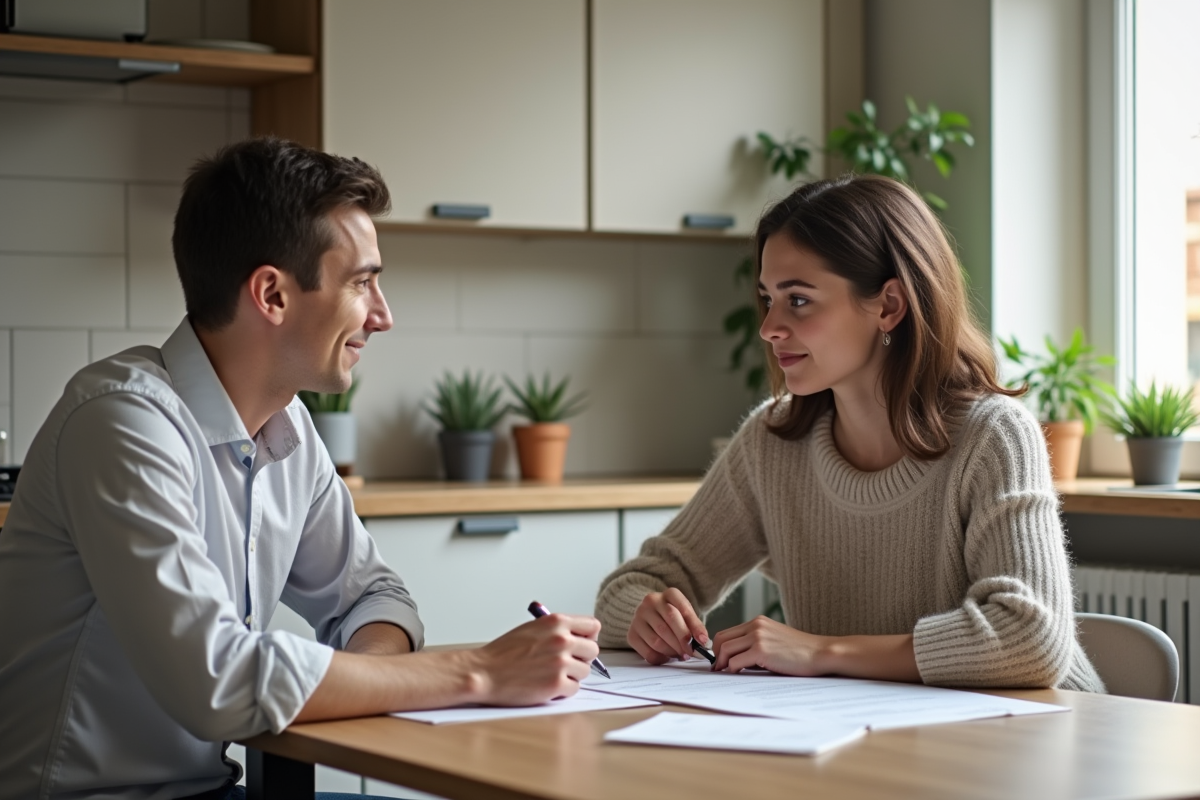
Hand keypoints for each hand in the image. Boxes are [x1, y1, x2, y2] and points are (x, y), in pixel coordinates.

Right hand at [471, 613, 600, 705]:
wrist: (484, 672)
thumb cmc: (503, 653)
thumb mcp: (532, 629)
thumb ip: (557, 630)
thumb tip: (579, 638)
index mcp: (556, 622)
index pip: (593, 626)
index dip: (588, 637)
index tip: (581, 644)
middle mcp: (562, 640)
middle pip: (593, 650)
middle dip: (581, 658)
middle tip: (564, 664)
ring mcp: (561, 662)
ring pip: (584, 671)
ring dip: (571, 676)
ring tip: (549, 675)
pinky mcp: (556, 684)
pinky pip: (574, 689)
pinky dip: (562, 691)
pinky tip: (545, 686)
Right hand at [628, 588, 709, 664]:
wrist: (650, 616)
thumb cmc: (673, 618)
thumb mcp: (686, 615)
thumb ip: (694, 626)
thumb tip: (703, 643)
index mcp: (669, 594)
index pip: (683, 608)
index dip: (695, 626)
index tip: (703, 641)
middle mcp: (651, 601)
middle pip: (670, 621)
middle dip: (684, 640)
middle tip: (693, 652)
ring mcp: (638, 617)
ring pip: (658, 640)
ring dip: (673, 651)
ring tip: (681, 655)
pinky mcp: (631, 634)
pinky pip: (648, 651)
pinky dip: (661, 658)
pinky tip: (667, 657)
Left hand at [711, 615, 828, 674]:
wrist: (820, 653)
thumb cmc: (801, 652)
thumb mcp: (775, 641)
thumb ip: (756, 645)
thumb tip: (736, 660)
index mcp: (758, 622)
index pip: (728, 632)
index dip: (720, 648)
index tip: (720, 661)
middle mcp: (755, 626)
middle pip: (721, 639)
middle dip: (717, 656)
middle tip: (719, 669)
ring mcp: (757, 637)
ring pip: (725, 650)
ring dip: (722, 664)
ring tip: (725, 674)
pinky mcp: (761, 650)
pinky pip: (735, 662)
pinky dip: (732, 670)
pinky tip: (737, 676)